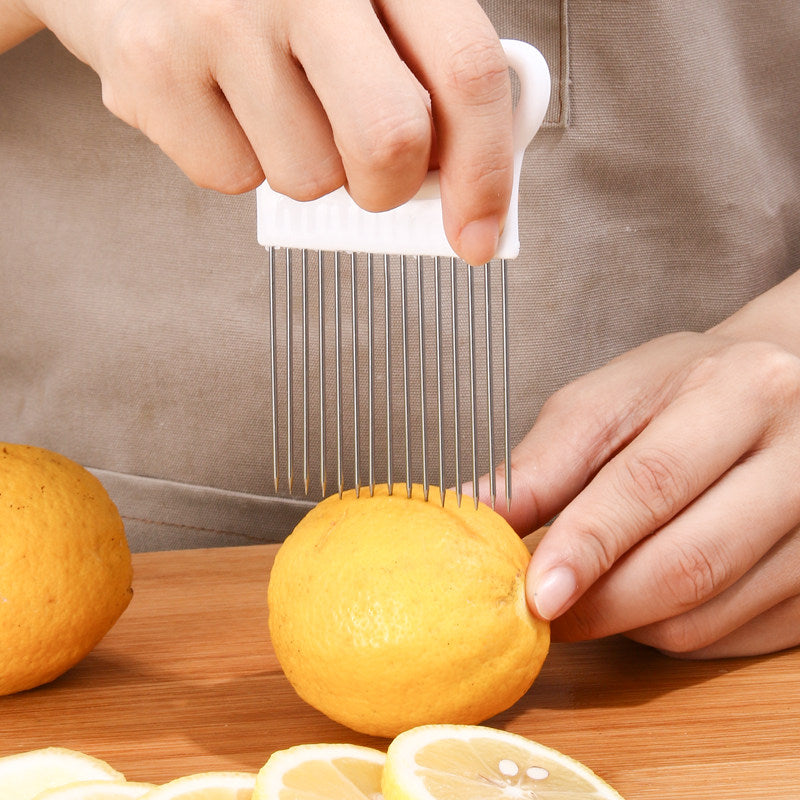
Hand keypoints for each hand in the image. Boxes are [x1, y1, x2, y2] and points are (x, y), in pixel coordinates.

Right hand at [13, 0, 512, 264]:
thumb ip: (421, 66)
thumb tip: (459, 179)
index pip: (465, 72)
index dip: (485, 171)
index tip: (479, 233)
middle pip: (388, 143)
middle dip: (388, 189)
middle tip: (372, 175)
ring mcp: (219, 16)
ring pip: (309, 179)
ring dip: (303, 164)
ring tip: (270, 99)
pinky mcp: (151, 65)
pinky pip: (232, 178)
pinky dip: (237, 159)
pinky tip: (219, 101)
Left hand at [489, 320, 799, 658]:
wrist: (777, 390)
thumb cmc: (681, 390)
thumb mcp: (607, 401)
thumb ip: (543, 461)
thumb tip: (475, 513)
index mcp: (739, 389)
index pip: (651, 482)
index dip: (587, 545)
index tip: (536, 593)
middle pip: (691, 561)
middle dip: (603, 604)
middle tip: (548, 611)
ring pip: (712, 614)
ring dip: (634, 622)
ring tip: (596, 591)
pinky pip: (739, 636)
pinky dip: (676, 632)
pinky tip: (651, 596)